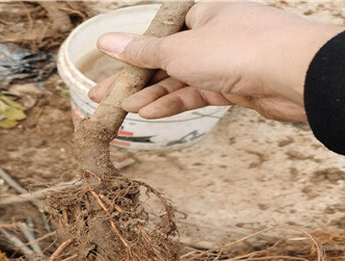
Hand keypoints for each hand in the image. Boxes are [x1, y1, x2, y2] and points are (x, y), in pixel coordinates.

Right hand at [89, 1, 344, 121]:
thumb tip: (107, 42)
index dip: (131, 55)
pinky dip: (173, 104)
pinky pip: (194, 94)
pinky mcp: (231, 86)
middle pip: (163, 60)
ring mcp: (222, 62)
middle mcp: (211, 34)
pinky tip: (148, 113)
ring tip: (123, 110)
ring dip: (150, 95)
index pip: (158, 34)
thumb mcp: (178, 50)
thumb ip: (142, 52)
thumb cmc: (237, 48)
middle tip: (104, 98)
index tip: (108, 70)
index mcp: (200, 12)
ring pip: (178, 80)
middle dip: (134, 80)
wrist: (292, 74)